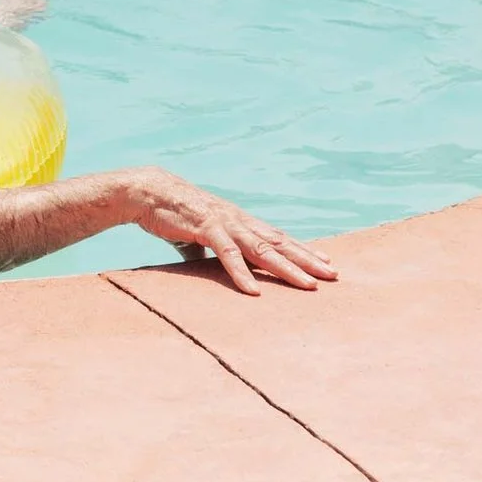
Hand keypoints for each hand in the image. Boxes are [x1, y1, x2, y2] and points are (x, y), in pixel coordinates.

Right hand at [120, 167, 336, 294]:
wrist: (147, 191)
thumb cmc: (173, 211)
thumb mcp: (200, 233)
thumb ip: (211, 247)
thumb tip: (212, 263)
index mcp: (239, 221)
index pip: (278, 237)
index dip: (303, 249)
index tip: (326, 261)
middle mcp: (239, 220)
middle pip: (280, 243)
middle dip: (308, 259)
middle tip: (334, 275)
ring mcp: (225, 223)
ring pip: (263, 249)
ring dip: (288, 268)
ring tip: (309, 285)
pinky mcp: (205, 227)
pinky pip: (227, 253)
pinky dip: (241, 272)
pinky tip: (253, 291)